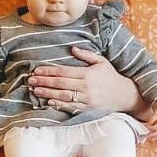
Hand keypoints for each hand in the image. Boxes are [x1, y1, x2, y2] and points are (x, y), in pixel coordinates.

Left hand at [28, 47, 144, 115]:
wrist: (125, 95)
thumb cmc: (111, 76)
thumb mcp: (101, 61)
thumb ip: (86, 55)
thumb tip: (71, 48)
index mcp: (88, 74)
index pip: (64, 72)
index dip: (49, 71)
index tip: (37, 70)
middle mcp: (86, 87)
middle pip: (60, 84)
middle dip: (44, 82)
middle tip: (30, 80)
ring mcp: (87, 99)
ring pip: (63, 96)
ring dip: (47, 93)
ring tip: (35, 90)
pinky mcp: (87, 109)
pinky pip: (70, 107)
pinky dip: (59, 105)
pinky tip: (48, 102)